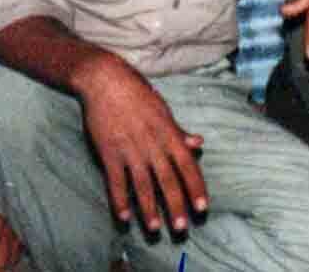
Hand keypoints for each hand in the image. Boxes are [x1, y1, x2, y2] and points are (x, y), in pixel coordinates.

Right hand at [69, 53, 207, 233]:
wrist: (105, 80)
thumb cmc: (137, 93)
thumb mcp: (163, 110)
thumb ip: (179, 131)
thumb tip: (199, 144)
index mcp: (169, 133)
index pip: (187, 165)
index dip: (196, 187)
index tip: (202, 207)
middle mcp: (152, 144)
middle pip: (167, 180)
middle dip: (175, 205)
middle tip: (181, 229)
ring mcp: (129, 149)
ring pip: (142, 184)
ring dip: (149, 208)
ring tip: (155, 228)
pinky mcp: (108, 152)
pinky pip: (115, 180)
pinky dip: (119, 199)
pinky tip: (124, 217)